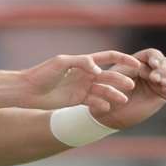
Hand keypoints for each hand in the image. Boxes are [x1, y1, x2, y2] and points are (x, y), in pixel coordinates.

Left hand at [18, 51, 142, 114]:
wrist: (28, 90)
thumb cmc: (42, 73)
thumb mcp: (61, 63)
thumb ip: (81, 63)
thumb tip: (98, 70)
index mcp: (84, 62)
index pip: (108, 57)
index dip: (123, 59)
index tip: (136, 64)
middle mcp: (86, 74)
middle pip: (109, 75)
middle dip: (121, 80)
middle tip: (131, 86)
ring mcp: (83, 87)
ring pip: (103, 90)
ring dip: (114, 94)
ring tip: (123, 100)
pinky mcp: (78, 100)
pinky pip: (94, 102)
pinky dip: (101, 104)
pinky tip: (106, 108)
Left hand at [99, 48, 165, 129]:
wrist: (111, 111)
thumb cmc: (110, 91)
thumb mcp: (119, 74)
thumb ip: (131, 66)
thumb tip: (144, 65)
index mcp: (140, 62)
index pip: (154, 55)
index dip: (156, 58)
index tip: (153, 64)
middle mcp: (151, 70)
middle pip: (165, 62)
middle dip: (163, 69)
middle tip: (155, 78)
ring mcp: (158, 82)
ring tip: (163, 83)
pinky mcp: (164, 93)